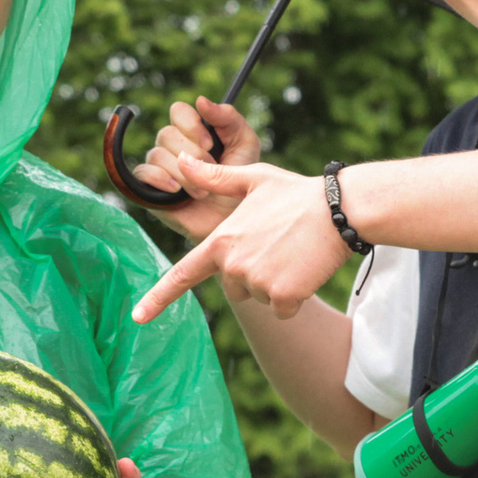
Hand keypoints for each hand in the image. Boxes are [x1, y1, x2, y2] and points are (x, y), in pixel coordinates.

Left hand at [131, 158, 351, 322]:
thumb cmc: (295, 193)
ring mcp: (258, 283)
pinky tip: (304, 270)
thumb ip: (214, 178)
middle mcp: (234, 265)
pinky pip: (283, 310)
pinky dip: (294, 297)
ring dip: (275, 284)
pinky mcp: (283, 296)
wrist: (339, 209)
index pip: (182, 275)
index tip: (138, 317)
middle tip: (276, 245)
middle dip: (251, 273)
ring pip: (260, 298)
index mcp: (220, 241)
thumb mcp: (252, 179)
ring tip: (292, 253)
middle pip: (233, 286)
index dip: (157, 298)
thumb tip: (182, 160)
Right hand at [136, 97, 262, 238]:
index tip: (210, 143)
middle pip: (167, 133)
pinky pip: (142, 172)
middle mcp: (173, 146)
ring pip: (157, 153)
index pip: (178, 111)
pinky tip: (176, 190)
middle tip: (211, 171)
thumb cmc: (241, 183)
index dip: (191, 124)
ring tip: (203, 192)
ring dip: (183, 173)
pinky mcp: (150, 189)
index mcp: (193, 132)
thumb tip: (201, 100)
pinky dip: (159, 178)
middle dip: (193, 154)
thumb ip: (228, 118)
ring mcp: (160, 167)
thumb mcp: (244, 144)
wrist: (234, 222)